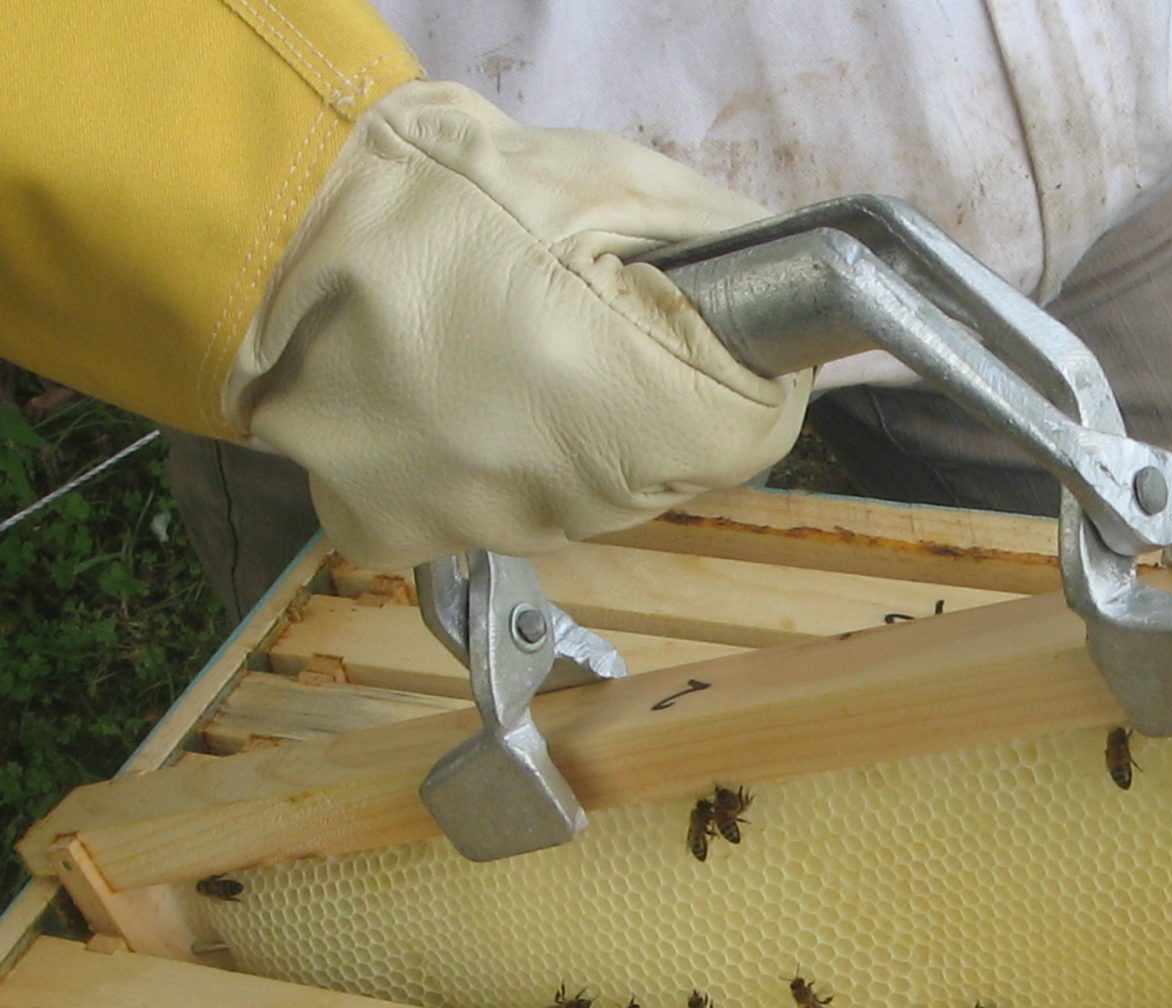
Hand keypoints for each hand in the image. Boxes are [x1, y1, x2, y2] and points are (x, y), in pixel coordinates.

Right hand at [230, 82, 810, 565]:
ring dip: (581, 430)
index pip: (759, 432)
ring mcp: (481, 526)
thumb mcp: (607, 179)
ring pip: (597, 495)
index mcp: (616, 397)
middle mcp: (556, 492)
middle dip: (663, 397)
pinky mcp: (409, 536)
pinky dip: (500, 458)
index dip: (748, 371)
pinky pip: (507, 507)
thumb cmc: (432, 193)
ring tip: (509, 341)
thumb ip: (724, 250)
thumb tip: (791, 307)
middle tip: (590, 314)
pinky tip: (459, 388)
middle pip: (680, 470)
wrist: (251, 224)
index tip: (707, 324)